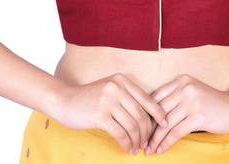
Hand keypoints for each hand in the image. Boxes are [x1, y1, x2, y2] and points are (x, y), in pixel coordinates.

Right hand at [51, 73, 168, 154]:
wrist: (64, 101)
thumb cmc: (89, 98)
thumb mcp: (109, 90)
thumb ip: (126, 97)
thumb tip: (148, 116)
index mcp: (121, 80)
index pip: (147, 98)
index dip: (158, 113)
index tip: (164, 125)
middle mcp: (117, 87)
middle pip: (141, 115)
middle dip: (147, 132)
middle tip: (146, 143)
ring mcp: (108, 100)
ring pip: (132, 125)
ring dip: (137, 141)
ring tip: (136, 148)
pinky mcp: (100, 115)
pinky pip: (120, 133)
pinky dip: (126, 144)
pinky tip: (127, 149)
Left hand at [144, 75, 228, 155]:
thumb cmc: (211, 102)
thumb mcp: (192, 92)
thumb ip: (175, 97)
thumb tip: (152, 116)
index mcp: (181, 80)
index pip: (156, 97)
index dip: (146, 113)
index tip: (139, 126)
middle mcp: (185, 88)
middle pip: (159, 111)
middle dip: (148, 128)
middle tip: (141, 140)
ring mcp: (192, 102)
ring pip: (166, 123)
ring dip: (155, 139)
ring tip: (148, 149)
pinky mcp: (198, 116)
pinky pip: (176, 132)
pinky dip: (166, 142)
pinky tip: (161, 149)